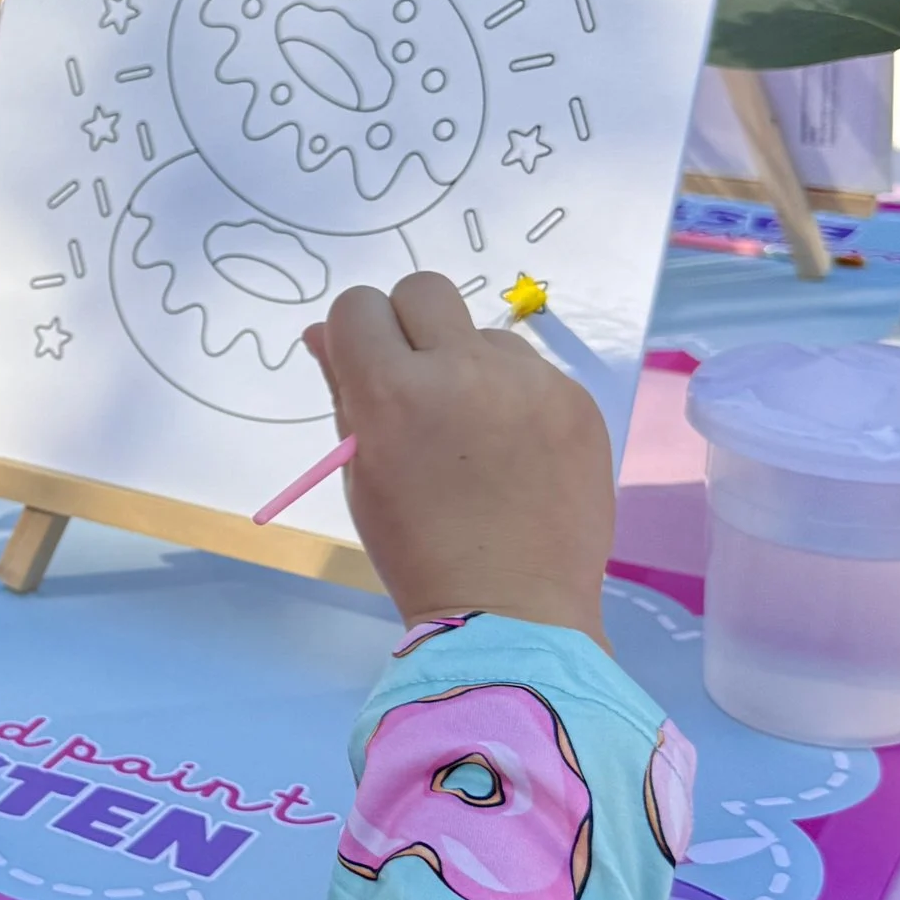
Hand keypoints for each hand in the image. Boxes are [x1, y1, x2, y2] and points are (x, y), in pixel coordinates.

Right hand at [305, 274, 613, 645]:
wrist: (514, 609)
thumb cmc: (418, 550)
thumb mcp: (361, 474)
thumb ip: (344, 392)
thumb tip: (323, 333)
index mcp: (393, 392)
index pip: (358, 306)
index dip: (357, 335)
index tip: (368, 369)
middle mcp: (461, 370)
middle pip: (424, 289)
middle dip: (411, 325)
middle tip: (419, 381)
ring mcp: (529, 382)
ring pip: (484, 334)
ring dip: (470, 366)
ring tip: (477, 435)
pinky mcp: (576, 400)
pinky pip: (533, 371)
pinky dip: (517, 398)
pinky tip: (517, 452)